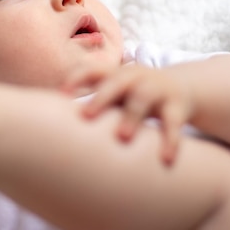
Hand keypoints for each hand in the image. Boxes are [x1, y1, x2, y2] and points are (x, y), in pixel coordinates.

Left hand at [65, 64, 192, 164]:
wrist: (181, 89)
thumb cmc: (133, 96)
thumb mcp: (114, 94)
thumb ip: (91, 104)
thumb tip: (49, 122)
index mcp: (116, 74)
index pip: (93, 69)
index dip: (77, 78)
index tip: (61, 94)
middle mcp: (135, 77)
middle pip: (117, 82)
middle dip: (101, 97)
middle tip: (86, 116)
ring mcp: (158, 89)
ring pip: (143, 99)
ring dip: (131, 117)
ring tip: (122, 138)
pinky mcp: (178, 105)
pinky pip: (173, 122)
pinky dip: (170, 140)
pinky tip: (165, 159)